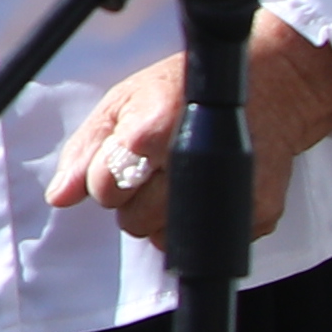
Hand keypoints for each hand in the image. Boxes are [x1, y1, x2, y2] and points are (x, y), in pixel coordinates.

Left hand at [47, 15, 331, 246]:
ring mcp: (231, 192)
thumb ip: (86, 149)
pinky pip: (205, 245)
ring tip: (175, 180)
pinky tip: (201, 193)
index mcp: (154, 129)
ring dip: (160, 218)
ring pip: (164, 240)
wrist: (272, 86)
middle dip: (132, 200)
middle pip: (132, 220)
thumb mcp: (124, 101)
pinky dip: (195, 227)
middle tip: (150, 170)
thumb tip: (59, 197)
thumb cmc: (185, 89)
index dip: (104, 178)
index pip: (104, 188)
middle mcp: (194, 163)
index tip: (120, 161)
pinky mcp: (260, 213)